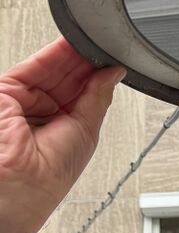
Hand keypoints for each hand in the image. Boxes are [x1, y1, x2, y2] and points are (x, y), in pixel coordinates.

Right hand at [0, 39, 124, 232]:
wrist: (18, 190)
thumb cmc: (46, 179)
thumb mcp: (85, 132)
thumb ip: (97, 97)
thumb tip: (113, 73)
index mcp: (61, 125)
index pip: (81, 90)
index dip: (97, 73)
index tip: (114, 58)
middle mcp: (41, 112)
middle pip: (68, 76)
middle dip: (88, 61)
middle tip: (109, 45)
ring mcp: (23, 101)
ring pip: (52, 67)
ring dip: (74, 53)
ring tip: (96, 42)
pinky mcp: (6, 92)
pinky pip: (33, 66)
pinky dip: (54, 54)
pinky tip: (74, 44)